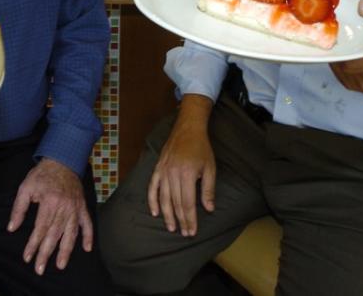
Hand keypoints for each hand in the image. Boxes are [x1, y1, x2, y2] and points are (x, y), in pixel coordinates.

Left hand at [7, 158, 91, 275]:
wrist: (62, 160)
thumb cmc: (42, 175)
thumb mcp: (25, 187)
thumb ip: (19, 208)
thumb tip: (12, 227)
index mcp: (49, 202)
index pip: (40, 228)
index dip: (33, 244)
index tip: (27, 257)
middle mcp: (64, 207)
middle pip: (54, 235)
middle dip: (46, 253)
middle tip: (40, 269)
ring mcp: (75, 208)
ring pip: (71, 233)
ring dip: (66, 250)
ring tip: (61, 265)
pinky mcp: (82, 206)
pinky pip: (87, 223)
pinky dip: (89, 236)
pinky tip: (87, 249)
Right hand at [147, 95, 215, 236]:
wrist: (188, 128)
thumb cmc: (201, 148)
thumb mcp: (210, 168)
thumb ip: (208, 189)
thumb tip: (209, 208)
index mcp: (187, 174)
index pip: (187, 203)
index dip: (190, 219)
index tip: (192, 231)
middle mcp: (173, 174)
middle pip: (175, 203)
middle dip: (181, 220)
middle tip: (184, 233)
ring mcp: (163, 171)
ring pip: (163, 198)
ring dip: (167, 215)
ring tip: (171, 227)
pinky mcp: (158, 168)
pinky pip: (152, 187)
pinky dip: (152, 201)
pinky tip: (155, 212)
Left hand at [330, 0, 362, 100]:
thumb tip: (362, 7)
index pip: (354, 56)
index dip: (342, 42)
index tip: (339, 29)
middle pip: (344, 62)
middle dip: (339, 47)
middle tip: (338, 33)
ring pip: (340, 68)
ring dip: (339, 55)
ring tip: (342, 41)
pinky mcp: (359, 89)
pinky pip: (341, 75)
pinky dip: (340, 63)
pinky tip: (346, 52)